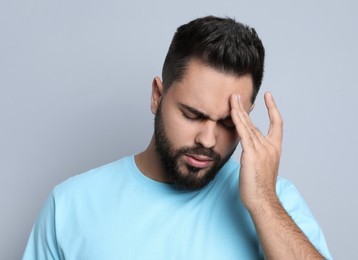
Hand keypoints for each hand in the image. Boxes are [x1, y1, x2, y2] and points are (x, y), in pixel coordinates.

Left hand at [230, 92, 282, 210]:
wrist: (262, 201)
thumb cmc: (260, 187)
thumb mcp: (261, 166)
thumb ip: (256, 152)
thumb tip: (248, 144)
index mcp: (275, 149)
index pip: (277, 124)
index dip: (273, 108)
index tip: (268, 96)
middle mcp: (269, 147)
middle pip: (256, 122)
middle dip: (245, 107)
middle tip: (236, 95)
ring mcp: (261, 150)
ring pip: (248, 126)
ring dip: (238, 111)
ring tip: (232, 98)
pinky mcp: (251, 155)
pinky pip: (243, 134)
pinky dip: (238, 121)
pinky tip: (232, 112)